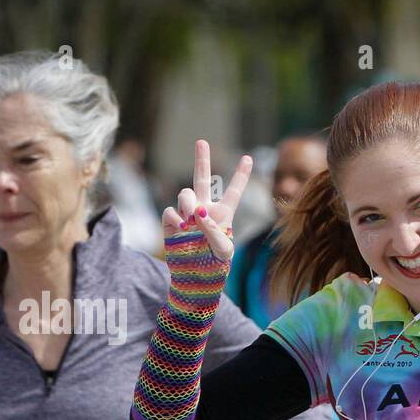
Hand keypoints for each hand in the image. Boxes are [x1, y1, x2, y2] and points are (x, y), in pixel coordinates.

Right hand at [161, 139, 252, 261]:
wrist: (195, 278)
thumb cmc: (214, 266)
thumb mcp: (223, 251)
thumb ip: (215, 231)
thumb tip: (199, 212)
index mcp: (223, 214)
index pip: (233, 191)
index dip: (241, 175)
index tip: (249, 158)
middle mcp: (205, 210)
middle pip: (202, 179)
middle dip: (201, 160)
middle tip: (201, 141)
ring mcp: (187, 215)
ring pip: (185, 194)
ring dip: (187, 202)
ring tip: (190, 219)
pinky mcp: (172, 223)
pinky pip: (171, 212)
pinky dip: (175, 218)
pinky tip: (181, 229)